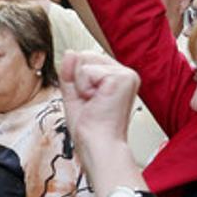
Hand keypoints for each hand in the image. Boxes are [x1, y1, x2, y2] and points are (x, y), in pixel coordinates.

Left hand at [58, 51, 139, 165]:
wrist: (98, 144)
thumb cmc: (90, 129)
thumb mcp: (74, 95)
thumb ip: (69, 73)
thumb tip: (70, 52)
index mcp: (116, 78)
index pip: (87, 59)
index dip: (78, 80)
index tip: (89, 101)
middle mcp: (124, 73)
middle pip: (85, 55)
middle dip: (78, 81)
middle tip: (91, 103)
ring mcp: (126, 74)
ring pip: (84, 61)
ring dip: (81, 86)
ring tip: (95, 103)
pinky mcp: (123, 76)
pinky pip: (86, 70)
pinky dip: (84, 88)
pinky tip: (97, 101)